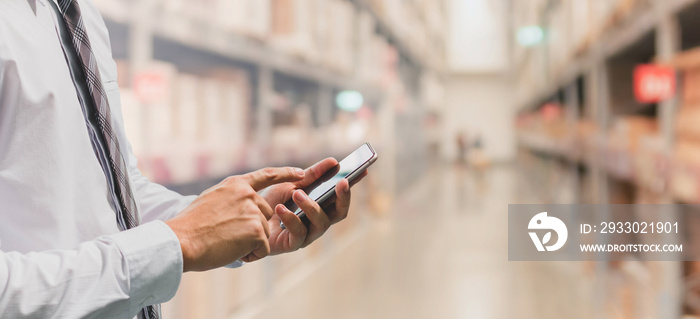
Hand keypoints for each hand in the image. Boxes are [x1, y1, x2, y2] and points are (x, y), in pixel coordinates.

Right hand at [165, 167, 304, 271]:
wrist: (181, 240)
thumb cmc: (190, 226)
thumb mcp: (212, 199)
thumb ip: (233, 197)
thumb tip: (247, 202)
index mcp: (236, 184)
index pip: (267, 175)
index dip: (286, 174)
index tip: (301, 173)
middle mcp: (247, 194)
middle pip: (266, 214)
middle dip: (252, 229)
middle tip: (226, 235)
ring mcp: (253, 211)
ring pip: (264, 233)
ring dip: (249, 243)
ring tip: (225, 241)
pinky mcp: (257, 230)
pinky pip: (263, 249)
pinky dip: (250, 254)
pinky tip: (231, 250)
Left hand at [261, 158, 367, 254]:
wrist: (246, 219)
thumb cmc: (271, 202)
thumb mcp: (290, 183)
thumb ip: (311, 175)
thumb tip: (333, 162)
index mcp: (321, 206)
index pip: (342, 195)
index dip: (354, 184)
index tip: (363, 170)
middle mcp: (319, 221)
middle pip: (340, 212)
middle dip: (343, 197)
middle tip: (341, 182)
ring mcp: (308, 234)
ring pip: (321, 223)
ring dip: (311, 206)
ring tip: (297, 194)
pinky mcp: (293, 244)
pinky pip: (299, 233)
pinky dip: (291, 219)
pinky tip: (280, 208)